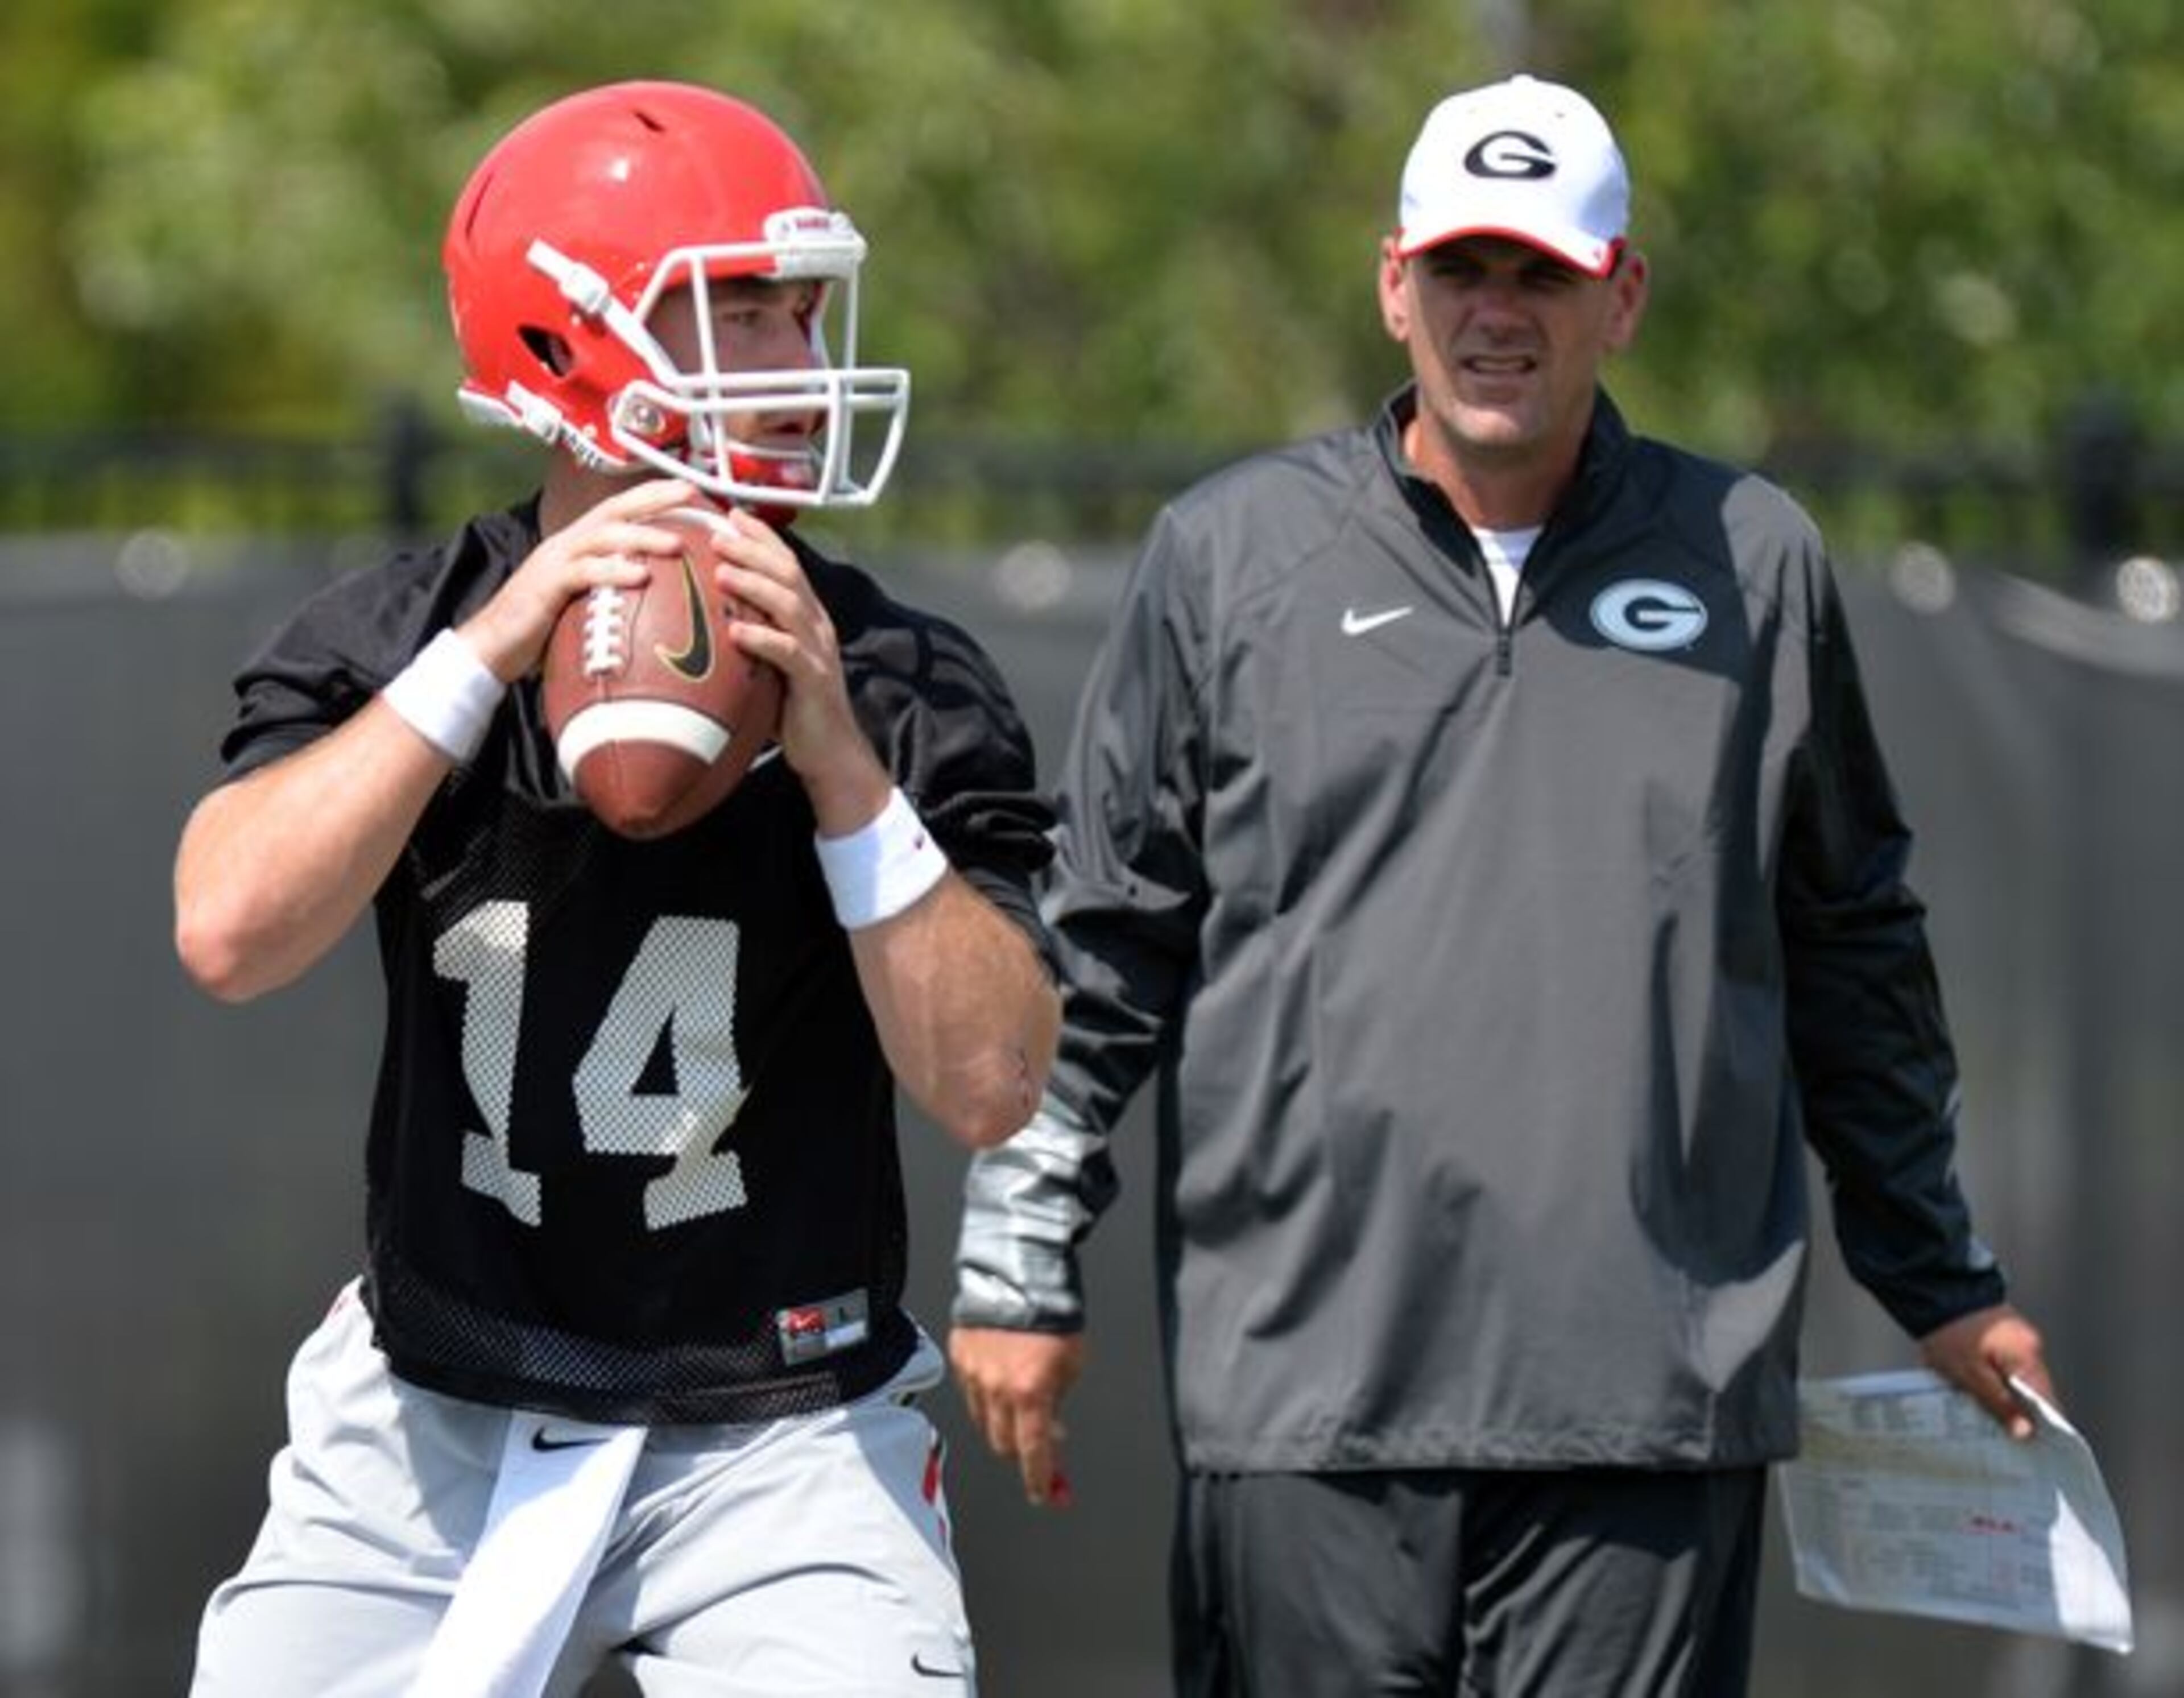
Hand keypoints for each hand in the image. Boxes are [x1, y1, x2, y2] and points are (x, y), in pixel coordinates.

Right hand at [457, 478, 698, 682]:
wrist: (492, 646)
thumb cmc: (542, 628)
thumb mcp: (586, 603)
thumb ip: (615, 593)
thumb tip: (657, 597)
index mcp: (580, 545)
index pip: (619, 510)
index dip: (652, 496)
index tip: (689, 491)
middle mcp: (568, 544)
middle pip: (615, 510)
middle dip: (654, 499)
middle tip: (691, 495)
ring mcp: (555, 561)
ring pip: (603, 536)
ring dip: (643, 536)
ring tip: (677, 542)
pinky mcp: (546, 585)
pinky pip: (584, 573)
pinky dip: (614, 571)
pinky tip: (641, 575)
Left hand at [705, 507, 890, 832]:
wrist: (830, 752)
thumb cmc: (793, 709)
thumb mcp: (769, 663)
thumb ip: (748, 636)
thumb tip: (703, 617)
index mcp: (807, 616)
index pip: (786, 563)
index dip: (760, 536)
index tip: (728, 513)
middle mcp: (816, 625)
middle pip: (787, 573)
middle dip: (752, 548)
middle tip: (716, 532)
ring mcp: (818, 650)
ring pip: (788, 604)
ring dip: (754, 584)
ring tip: (721, 570)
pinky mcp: (814, 680)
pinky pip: (788, 652)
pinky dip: (762, 638)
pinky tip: (735, 629)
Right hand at [949, 1326, 1085, 1507]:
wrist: (1022, 1273)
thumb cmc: (1054, 1314)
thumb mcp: (1073, 1365)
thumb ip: (1058, 1402)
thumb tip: (1052, 1432)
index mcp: (1030, 1392)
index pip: (1033, 1452)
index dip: (1040, 1480)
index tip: (1046, 1494)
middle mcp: (996, 1388)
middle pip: (1003, 1443)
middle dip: (1022, 1451)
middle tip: (1038, 1445)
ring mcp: (973, 1373)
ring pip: (983, 1420)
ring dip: (1003, 1422)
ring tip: (1021, 1402)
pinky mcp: (959, 1356)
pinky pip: (970, 1390)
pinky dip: (986, 1393)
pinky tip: (1001, 1376)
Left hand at [1917, 1302, 2052, 1439]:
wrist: (1933, 1290)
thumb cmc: (1949, 1332)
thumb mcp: (1969, 1374)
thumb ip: (1998, 1403)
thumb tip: (2026, 1432)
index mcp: (2027, 1358)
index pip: (2047, 1402)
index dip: (2042, 1427)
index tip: (2035, 1449)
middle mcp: (2029, 1347)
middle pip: (2032, 1393)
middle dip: (2019, 1414)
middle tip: (2006, 1440)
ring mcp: (2017, 1338)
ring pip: (2017, 1379)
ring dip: (2005, 1397)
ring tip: (1987, 1418)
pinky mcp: (2002, 1333)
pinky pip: (2005, 1364)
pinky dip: (1995, 1379)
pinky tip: (1977, 1392)